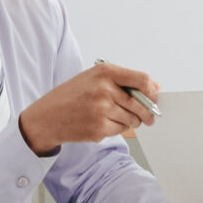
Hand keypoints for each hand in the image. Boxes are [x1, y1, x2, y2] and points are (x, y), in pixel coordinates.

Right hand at [17, 63, 159, 156]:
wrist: (48, 116)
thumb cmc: (71, 95)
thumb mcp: (95, 78)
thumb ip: (124, 80)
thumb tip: (154, 86)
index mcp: (104, 72)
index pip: (142, 80)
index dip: (151, 91)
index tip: (153, 97)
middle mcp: (104, 89)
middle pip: (141, 103)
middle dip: (146, 113)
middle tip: (147, 117)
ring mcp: (101, 110)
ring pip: (132, 119)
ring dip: (131, 121)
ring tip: (117, 117)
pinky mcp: (99, 128)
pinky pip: (121, 130)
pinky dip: (118, 128)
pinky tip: (104, 123)